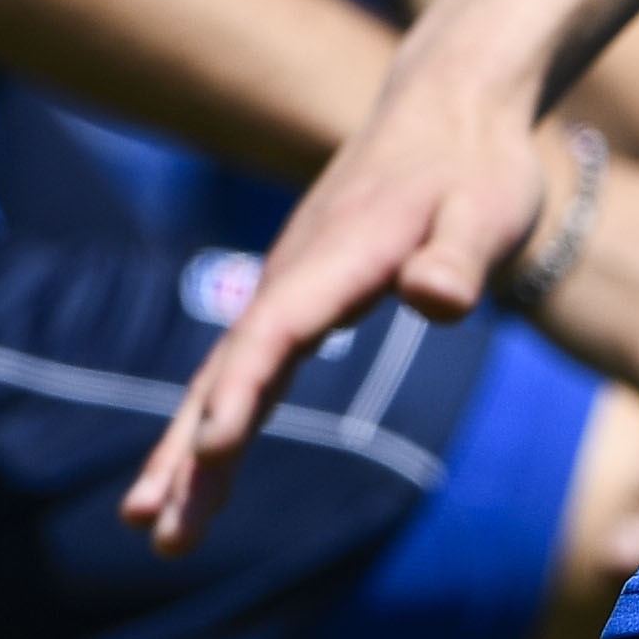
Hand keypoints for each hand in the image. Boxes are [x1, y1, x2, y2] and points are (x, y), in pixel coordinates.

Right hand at [124, 71, 559, 559]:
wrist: (446, 110)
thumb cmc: (475, 166)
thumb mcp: (488, 207)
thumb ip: (460, 254)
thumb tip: (438, 299)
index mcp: (340, 253)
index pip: (279, 328)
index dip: (243, 388)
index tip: (211, 449)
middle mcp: (295, 274)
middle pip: (232, 368)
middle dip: (190, 449)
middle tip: (156, 527)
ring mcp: (288, 288)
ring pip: (226, 375)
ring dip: (186, 449)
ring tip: (150, 525)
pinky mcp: (295, 301)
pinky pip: (245, 368)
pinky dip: (215, 419)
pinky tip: (197, 472)